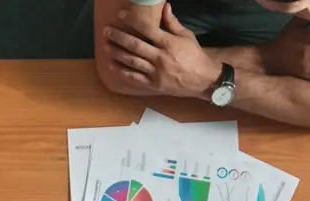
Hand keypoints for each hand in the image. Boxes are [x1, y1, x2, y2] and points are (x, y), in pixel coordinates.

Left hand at [104, 5, 219, 97]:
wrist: (203, 80)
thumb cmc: (195, 56)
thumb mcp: (186, 36)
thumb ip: (172, 23)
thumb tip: (164, 7)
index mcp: (168, 42)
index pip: (146, 28)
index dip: (131, 20)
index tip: (121, 15)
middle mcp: (160, 57)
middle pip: (134, 45)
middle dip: (118, 37)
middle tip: (107, 31)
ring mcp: (156, 72)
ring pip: (132, 61)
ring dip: (117, 53)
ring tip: (106, 46)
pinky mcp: (154, 84)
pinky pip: (135, 77)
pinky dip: (122, 72)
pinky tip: (112, 66)